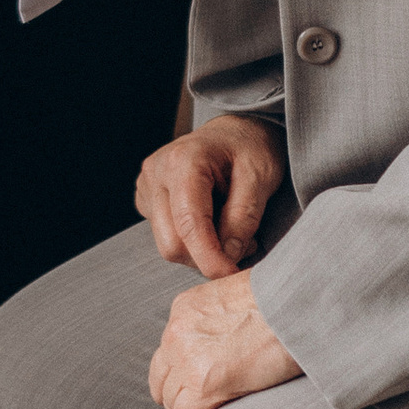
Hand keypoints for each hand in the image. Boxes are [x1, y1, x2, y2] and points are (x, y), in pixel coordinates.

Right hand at [136, 113, 282, 277]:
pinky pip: (166, 236)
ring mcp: (148, 186)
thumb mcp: (261, 176)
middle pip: (172, 243)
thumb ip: (244, 216)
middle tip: (243, 246)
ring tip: (232, 230)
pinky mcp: (148, 199)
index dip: (211, 259)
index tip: (233, 276)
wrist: (237, 132)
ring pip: (168, 245)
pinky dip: (193, 242)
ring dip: (202, 251)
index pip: (189, 225)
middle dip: (207, 257)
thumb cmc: (251, 147)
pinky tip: (213, 223)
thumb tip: (228, 254)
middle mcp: (157, 172)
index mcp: (183, 161)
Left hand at [148, 268, 300, 408]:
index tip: (195, 378)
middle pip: (161, 377)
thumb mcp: (234, 295)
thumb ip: (214, 318)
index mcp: (184, 309)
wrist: (296, 309)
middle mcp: (178, 333)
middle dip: (180, 391)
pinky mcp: (203, 385)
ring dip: (191, 407)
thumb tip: (219, 339)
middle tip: (203, 398)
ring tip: (217, 406)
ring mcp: (187, 360)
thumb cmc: (280, 300)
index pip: (167, 351)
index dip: (181, 369)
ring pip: (170, 400)